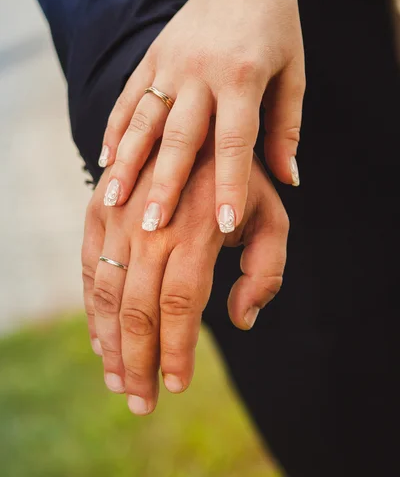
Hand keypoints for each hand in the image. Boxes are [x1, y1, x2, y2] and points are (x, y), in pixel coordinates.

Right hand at [83, 132, 287, 414]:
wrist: (195, 127)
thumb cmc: (239, 180)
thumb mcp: (272, 218)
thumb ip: (266, 271)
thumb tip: (242, 319)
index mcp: (197, 227)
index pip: (180, 304)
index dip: (177, 350)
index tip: (178, 385)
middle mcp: (151, 223)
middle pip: (139, 308)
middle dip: (139, 362)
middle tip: (142, 401)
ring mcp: (119, 214)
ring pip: (108, 294)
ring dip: (111, 344)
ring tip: (117, 382)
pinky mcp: (100, 209)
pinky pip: (89, 267)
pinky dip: (93, 309)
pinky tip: (100, 339)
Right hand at [98, 0, 303, 233]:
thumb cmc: (278, 29)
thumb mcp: (294, 75)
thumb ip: (286, 128)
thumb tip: (287, 180)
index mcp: (243, 75)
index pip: (235, 142)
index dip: (232, 185)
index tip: (225, 226)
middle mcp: (201, 69)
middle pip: (180, 137)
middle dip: (164, 185)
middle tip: (150, 229)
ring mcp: (171, 61)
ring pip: (144, 120)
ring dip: (127, 163)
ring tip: (112, 201)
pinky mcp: (153, 55)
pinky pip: (129, 97)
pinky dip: (116, 128)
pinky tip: (106, 158)